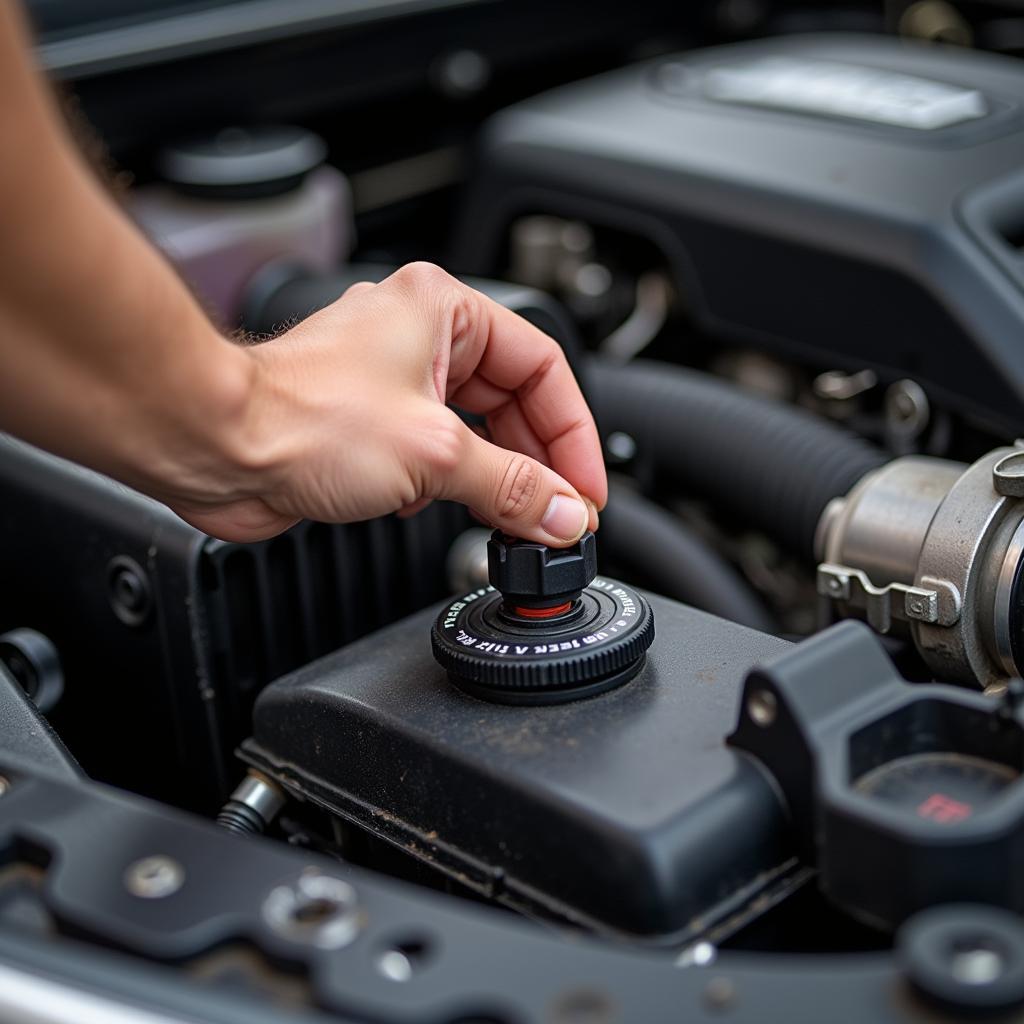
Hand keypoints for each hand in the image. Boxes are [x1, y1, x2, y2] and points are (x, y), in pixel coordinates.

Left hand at [171, 263, 606, 543]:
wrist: (213, 444)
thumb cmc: (299, 416)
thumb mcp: (436, 453)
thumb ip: (511, 487)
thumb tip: (563, 513)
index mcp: (443, 311)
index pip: (543, 368)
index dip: (574, 432)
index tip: (585, 487)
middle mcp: (420, 339)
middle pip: (513, 402)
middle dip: (538, 462)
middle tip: (560, 514)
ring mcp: (393, 383)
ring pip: (475, 432)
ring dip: (496, 479)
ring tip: (518, 521)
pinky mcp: (371, 426)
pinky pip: (437, 456)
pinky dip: (453, 487)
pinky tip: (448, 510)